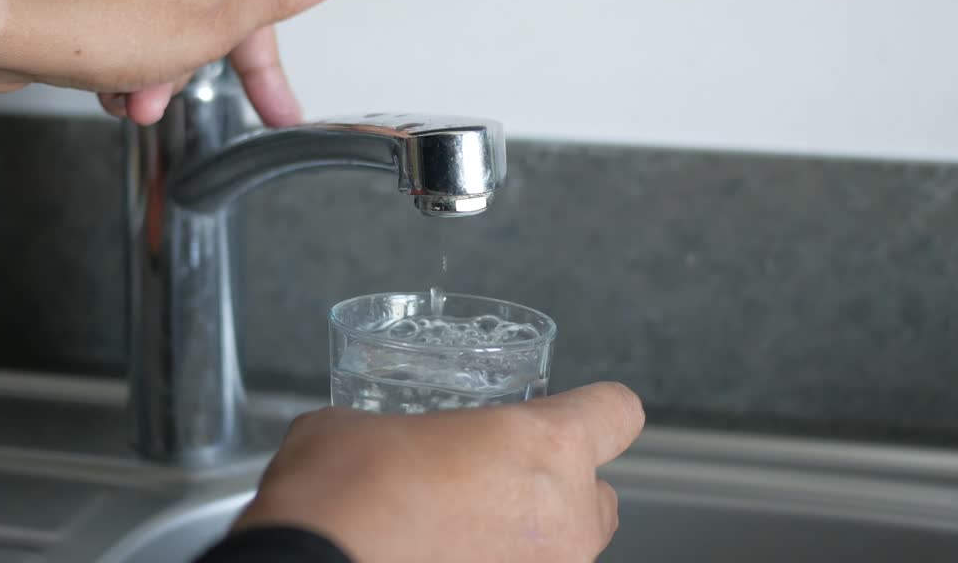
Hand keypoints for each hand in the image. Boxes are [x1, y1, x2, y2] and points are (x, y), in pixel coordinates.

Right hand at [237, 383, 645, 562]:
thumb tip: (377, 440)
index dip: (597, 410)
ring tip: (461, 536)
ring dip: (527, 542)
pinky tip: (447, 559)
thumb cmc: (340, 496)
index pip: (618, 413)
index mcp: (545, 445)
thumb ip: (406, 427)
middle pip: (600, 496)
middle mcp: (564, 517)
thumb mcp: (363, 424)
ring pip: (565, 552)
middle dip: (558, 493)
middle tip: (498, 488)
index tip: (579, 414)